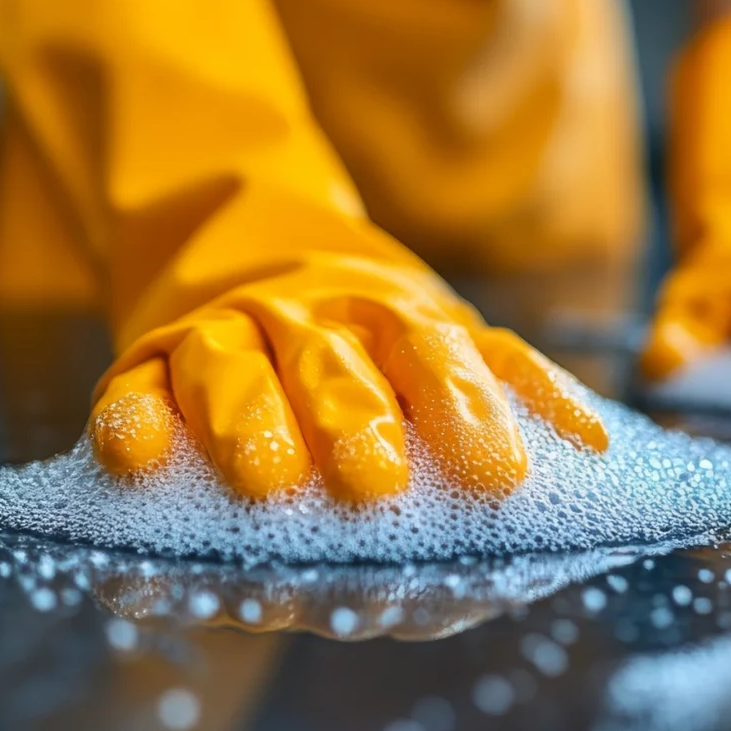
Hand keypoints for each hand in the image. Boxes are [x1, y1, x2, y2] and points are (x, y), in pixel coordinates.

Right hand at [88, 258, 606, 502]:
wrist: (245, 248)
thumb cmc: (369, 348)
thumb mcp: (440, 350)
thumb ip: (503, 401)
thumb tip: (601, 458)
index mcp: (400, 322)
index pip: (443, 359)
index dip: (472, 412)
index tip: (501, 475)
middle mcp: (312, 321)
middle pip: (336, 366)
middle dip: (358, 423)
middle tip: (377, 483)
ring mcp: (225, 336)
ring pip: (233, 367)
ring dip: (248, 419)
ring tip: (266, 478)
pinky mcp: (145, 360)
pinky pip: (131, 388)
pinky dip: (129, 419)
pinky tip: (131, 456)